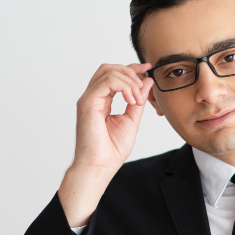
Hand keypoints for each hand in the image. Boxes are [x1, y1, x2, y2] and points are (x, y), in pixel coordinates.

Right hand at [59, 62, 153, 227]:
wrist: (100, 166)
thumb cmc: (111, 150)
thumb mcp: (132, 121)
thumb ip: (138, 101)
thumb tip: (147, 82)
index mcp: (102, 101)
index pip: (114, 75)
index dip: (131, 68)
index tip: (148, 68)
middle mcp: (93, 97)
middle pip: (109, 68)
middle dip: (130, 71)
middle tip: (144, 85)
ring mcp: (88, 99)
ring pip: (108, 71)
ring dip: (129, 81)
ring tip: (138, 99)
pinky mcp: (87, 103)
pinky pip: (107, 81)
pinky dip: (123, 86)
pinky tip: (131, 100)